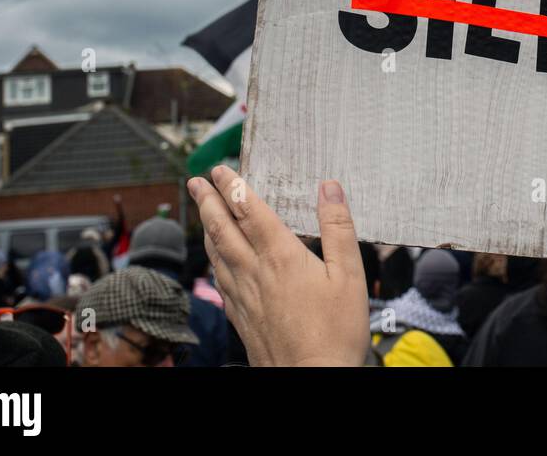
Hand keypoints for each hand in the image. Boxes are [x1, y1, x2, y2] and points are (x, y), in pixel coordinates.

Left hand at [187, 166, 370, 365]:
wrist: (313, 378)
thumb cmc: (336, 330)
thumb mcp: (350, 274)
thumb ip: (338, 228)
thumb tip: (330, 188)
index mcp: (281, 256)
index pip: (249, 211)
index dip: (233, 186)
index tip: (221, 169)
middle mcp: (255, 271)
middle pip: (223, 228)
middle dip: (208, 201)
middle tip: (197, 181)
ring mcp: (244, 295)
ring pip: (216, 253)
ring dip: (207, 226)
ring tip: (202, 210)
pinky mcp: (241, 316)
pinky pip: (220, 278)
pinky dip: (213, 259)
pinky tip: (216, 258)